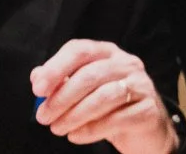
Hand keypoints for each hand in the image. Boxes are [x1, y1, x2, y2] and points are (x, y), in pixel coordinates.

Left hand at [31, 39, 177, 152]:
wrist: (146, 130)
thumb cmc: (111, 107)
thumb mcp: (85, 92)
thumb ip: (62, 81)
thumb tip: (37, 76)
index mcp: (108, 53)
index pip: (80, 50)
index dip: (56, 67)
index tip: (38, 89)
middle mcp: (127, 64)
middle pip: (90, 74)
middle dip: (62, 97)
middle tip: (44, 116)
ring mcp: (141, 85)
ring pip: (103, 97)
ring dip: (74, 115)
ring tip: (58, 128)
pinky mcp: (148, 109)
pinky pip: (116, 119)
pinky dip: (91, 130)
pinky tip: (77, 135)